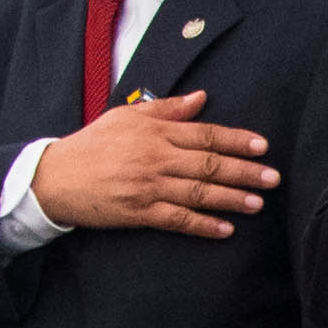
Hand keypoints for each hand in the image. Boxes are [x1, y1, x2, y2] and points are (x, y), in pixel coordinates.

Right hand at [41, 88, 275, 235]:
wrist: (54, 177)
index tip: (262, 146)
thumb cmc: (92, 144)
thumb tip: (202, 98)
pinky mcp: (138, 213)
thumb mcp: (126, 116)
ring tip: (258, 204)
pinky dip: (203, 225)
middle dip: (244, 171)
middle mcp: (155, 158)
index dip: (236, 140)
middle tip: (273, 178)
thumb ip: (166, 109)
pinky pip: (177, 220)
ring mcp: (148, 187)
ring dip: (231, 199)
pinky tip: (225, 229)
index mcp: (155, 132)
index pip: (205, 134)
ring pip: (198, 193)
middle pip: (209, 165)